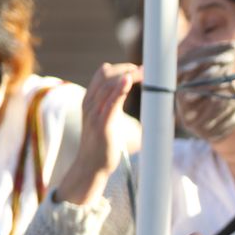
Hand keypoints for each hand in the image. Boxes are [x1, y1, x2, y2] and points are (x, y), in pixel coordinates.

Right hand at [57, 63, 141, 204]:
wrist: (91, 166)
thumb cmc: (102, 144)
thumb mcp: (107, 119)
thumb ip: (113, 106)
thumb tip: (125, 98)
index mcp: (90, 102)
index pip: (102, 76)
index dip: (119, 69)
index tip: (137, 68)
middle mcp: (90, 105)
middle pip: (106, 77)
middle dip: (125, 70)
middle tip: (144, 69)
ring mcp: (94, 114)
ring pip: (108, 87)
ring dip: (126, 76)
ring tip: (141, 71)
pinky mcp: (102, 125)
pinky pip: (110, 103)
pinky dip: (119, 89)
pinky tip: (128, 80)